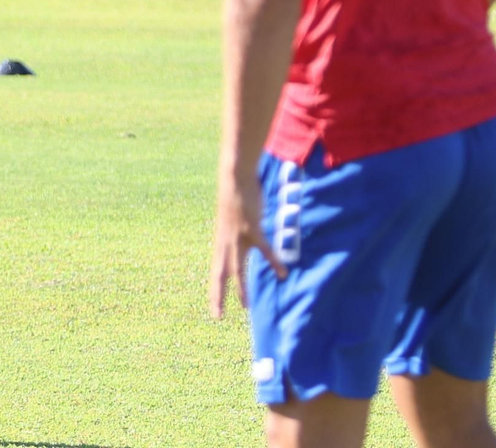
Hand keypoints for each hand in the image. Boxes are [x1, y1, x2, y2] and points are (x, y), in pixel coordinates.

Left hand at [208, 173, 285, 318]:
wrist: (234, 178)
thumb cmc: (235, 198)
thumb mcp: (230, 222)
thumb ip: (235, 236)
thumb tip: (242, 244)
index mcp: (221, 242)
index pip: (215, 271)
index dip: (214, 291)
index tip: (214, 310)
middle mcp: (225, 242)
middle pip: (220, 274)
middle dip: (218, 296)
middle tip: (216, 316)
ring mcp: (237, 236)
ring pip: (237, 267)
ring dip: (241, 287)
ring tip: (245, 306)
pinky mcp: (250, 228)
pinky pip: (264, 249)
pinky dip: (273, 261)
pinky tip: (282, 273)